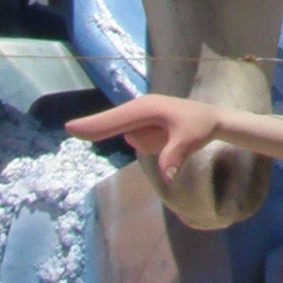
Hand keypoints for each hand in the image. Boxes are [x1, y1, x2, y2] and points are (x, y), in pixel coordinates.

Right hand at [65, 93, 222, 178]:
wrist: (213, 119)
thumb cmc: (200, 127)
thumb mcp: (189, 142)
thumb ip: (174, 157)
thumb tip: (166, 175)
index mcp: (146, 107)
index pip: (114, 119)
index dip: (93, 125)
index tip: (69, 127)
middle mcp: (140, 107)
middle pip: (112, 123)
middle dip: (96, 128)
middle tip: (69, 129)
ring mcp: (141, 114)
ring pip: (132, 137)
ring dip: (147, 142)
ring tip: (171, 137)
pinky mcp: (144, 122)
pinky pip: (139, 139)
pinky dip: (151, 143)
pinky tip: (168, 139)